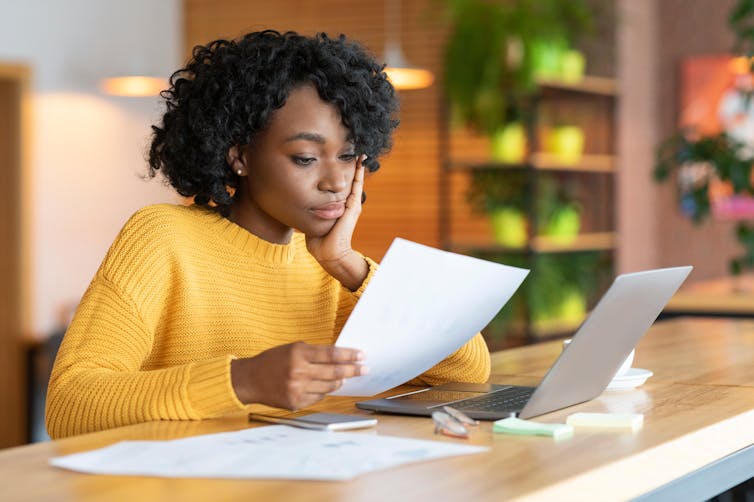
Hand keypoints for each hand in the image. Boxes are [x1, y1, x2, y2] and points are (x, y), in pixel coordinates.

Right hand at [230, 342, 367, 409]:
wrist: (250, 380)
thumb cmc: (273, 361)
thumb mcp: (292, 349)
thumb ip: (314, 353)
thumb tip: (339, 357)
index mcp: (298, 354)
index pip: (331, 354)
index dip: (349, 355)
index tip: (362, 355)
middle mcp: (299, 372)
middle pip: (334, 372)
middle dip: (352, 370)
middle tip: (364, 369)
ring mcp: (297, 389)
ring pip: (329, 386)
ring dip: (339, 381)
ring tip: (345, 377)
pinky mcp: (296, 403)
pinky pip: (318, 397)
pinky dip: (324, 390)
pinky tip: (325, 385)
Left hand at [305, 156, 367, 289]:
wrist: (329, 254)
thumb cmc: (319, 241)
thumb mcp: (313, 220)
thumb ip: (309, 211)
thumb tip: (297, 204)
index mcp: (339, 206)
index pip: (341, 186)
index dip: (340, 173)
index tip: (337, 158)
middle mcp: (347, 204)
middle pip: (350, 180)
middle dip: (350, 166)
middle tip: (351, 149)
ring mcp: (352, 205)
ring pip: (355, 180)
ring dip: (357, 166)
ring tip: (358, 151)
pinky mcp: (353, 207)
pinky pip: (357, 185)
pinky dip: (359, 172)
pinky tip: (360, 160)